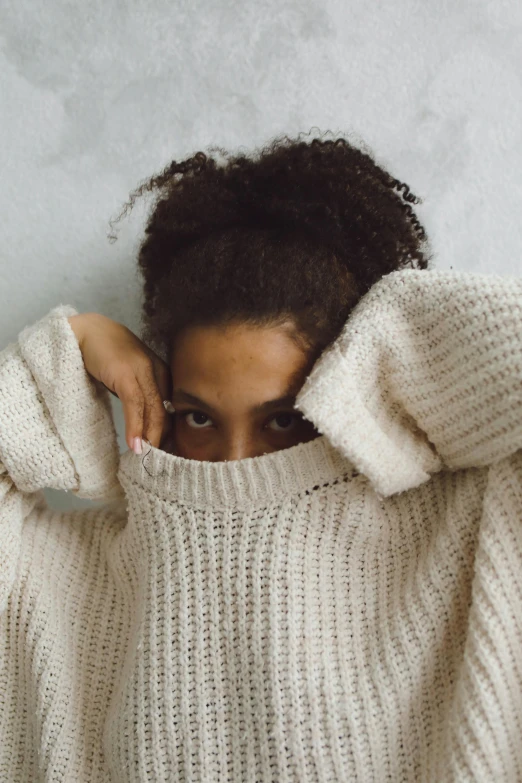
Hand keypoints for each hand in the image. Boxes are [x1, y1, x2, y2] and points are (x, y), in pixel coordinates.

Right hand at [67, 313, 172, 451]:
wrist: (85, 332)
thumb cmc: (108, 355)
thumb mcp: (129, 377)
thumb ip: (141, 395)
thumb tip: (147, 425)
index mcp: (162, 372)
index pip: (172, 408)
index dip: (171, 433)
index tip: (169, 453)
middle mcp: (157, 370)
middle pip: (167, 412)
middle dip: (165, 439)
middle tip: (161, 462)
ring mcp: (142, 370)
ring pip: (154, 410)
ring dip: (151, 437)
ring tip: (148, 458)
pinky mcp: (125, 372)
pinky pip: (135, 404)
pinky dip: (136, 426)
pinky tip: (135, 443)